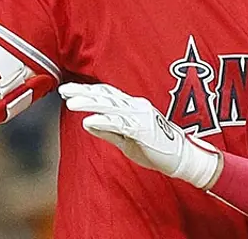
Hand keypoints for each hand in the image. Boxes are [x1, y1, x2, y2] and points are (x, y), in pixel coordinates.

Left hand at [59, 83, 221, 188]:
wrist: (182, 157)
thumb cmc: (155, 147)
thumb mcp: (126, 139)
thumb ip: (107, 130)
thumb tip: (86, 123)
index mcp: (132, 106)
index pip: (106, 94)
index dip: (87, 90)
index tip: (69, 89)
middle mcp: (135, 106)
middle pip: (105, 96)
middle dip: (83, 92)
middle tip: (64, 90)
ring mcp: (140, 116)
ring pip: (111, 106)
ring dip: (90, 103)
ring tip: (72, 103)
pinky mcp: (143, 129)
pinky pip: (120, 124)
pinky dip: (104, 121)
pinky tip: (89, 119)